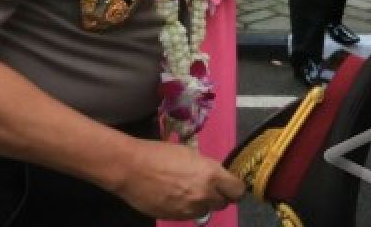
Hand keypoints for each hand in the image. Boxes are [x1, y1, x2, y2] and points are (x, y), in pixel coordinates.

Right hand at [112, 139, 245, 219]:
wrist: (132, 168)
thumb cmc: (161, 154)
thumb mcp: (191, 154)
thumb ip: (208, 168)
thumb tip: (217, 177)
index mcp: (211, 175)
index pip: (238, 190)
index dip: (235, 188)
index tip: (229, 185)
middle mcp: (204, 195)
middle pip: (224, 203)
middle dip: (218, 196)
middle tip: (207, 187)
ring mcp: (189, 209)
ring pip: (206, 211)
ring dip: (202, 203)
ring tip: (188, 191)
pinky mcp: (176, 217)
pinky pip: (189, 216)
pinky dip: (187, 209)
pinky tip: (175, 197)